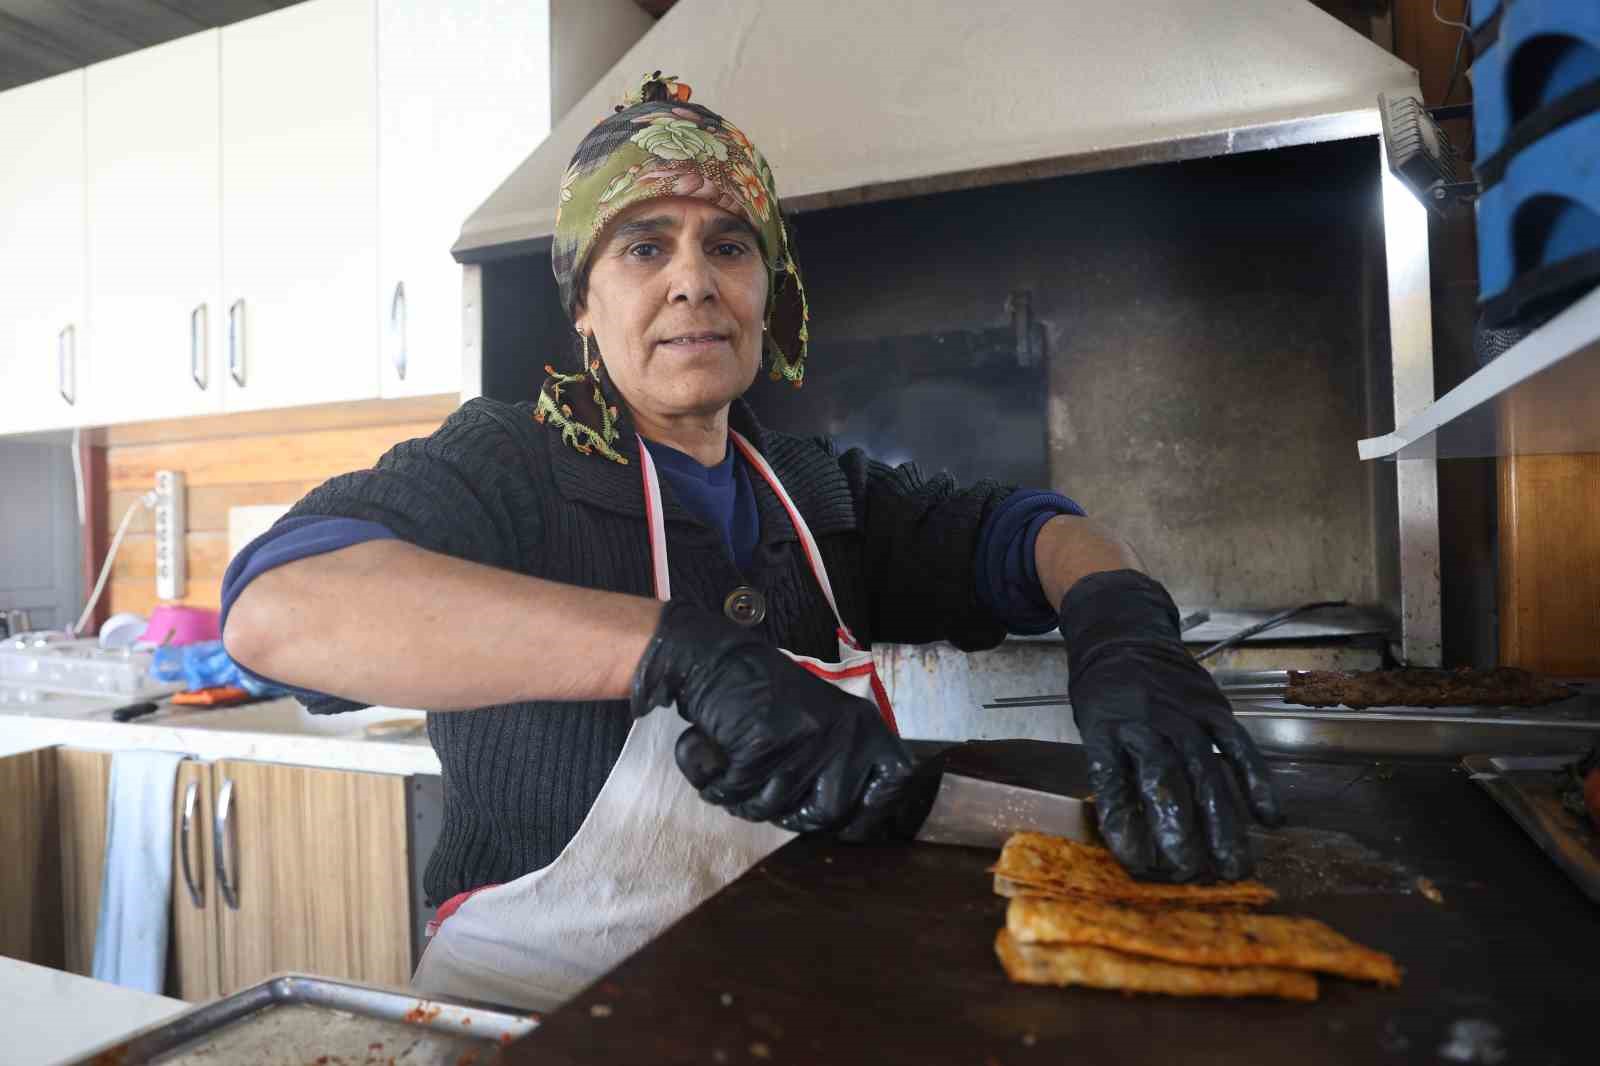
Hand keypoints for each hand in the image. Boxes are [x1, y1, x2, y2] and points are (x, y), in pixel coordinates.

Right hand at [631, 600, 916, 839]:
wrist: (717, 659)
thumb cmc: (766, 695)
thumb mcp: (824, 719)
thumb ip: (842, 760)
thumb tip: (855, 824)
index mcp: (865, 725)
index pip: (896, 780)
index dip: (870, 811)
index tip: (846, 824)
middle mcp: (843, 733)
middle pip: (828, 814)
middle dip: (791, 817)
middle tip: (765, 794)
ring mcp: (804, 740)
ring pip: (774, 809)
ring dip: (744, 801)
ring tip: (732, 771)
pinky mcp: (762, 746)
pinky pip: (736, 793)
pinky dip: (715, 786)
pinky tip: (710, 760)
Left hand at [1059, 570, 1282, 880]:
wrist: (1123, 632)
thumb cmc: (1105, 694)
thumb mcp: (1092, 730)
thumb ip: (1112, 776)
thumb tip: (1129, 839)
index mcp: (1106, 729)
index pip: (1114, 783)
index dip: (1126, 826)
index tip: (1137, 864)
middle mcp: (1147, 722)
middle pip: (1166, 782)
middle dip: (1180, 832)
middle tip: (1191, 875)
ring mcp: (1184, 713)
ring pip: (1207, 773)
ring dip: (1223, 823)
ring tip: (1233, 866)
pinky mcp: (1213, 706)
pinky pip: (1238, 746)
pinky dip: (1256, 782)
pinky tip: (1270, 818)